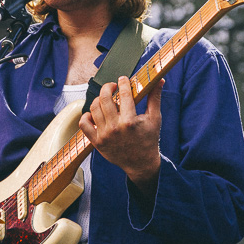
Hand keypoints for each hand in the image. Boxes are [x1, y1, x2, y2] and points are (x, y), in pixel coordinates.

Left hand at [78, 75, 162, 195]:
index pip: (124, 94)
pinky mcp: (97, 142)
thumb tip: (159, 80)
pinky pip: (84, 124)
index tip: (123, 79)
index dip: (123, 82)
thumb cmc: (149, 140)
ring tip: (105, 100)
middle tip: (112, 87)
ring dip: (98, 100)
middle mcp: (115, 128)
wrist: (141, 164)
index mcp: (130, 121)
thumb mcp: (154, 119)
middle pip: (104, 98)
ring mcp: (104, 135)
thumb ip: (155, 98)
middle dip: (108, 87)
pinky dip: (87, 116)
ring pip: (93, 108)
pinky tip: (95, 113)